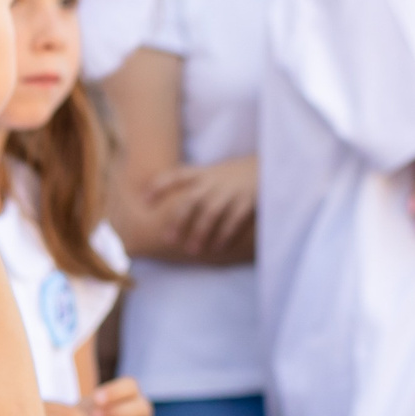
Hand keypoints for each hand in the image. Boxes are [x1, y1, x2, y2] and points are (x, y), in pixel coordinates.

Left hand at [143, 157, 257, 263]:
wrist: (270, 164)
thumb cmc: (237, 174)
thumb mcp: (215, 172)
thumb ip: (196, 183)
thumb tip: (171, 202)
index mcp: (204, 173)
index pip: (176, 175)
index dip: (159, 186)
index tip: (143, 200)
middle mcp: (215, 182)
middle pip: (191, 200)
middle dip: (178, 220)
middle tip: (167, 239)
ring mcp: (231, 191)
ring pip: (211, 213)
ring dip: (200, 232)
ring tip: (192, 250)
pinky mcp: (248, 201)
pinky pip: (234, 220)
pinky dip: (225, 235)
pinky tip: (218, 249)